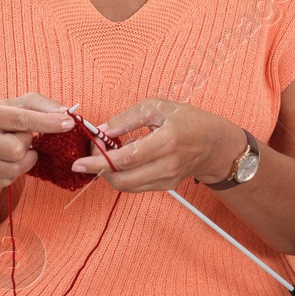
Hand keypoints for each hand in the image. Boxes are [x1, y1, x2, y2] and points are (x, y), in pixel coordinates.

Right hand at [0, 92, 74, 188]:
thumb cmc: (3, 121)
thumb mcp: (18, 106)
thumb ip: (42, 105)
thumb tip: (65, 114)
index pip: (21, 119)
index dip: (47, 122)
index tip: (68, 124)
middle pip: (18, 149)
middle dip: (28, 145)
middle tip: (22, 138)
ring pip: (15, 168)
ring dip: (25, 160)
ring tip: (18, 150)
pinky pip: (7, 181)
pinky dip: (15, 173)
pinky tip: (8, 161)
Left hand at [69, 98, 245, 192]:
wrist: (215, 145)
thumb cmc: (189, 121)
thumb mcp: (158, 107)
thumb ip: (127, 119)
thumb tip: (102, 131)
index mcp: (166, 142)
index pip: (125, 159)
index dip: (99, 162)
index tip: (79, 162)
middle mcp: (167, 165)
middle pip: (122, 179)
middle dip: (99, 170)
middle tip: (90, 155)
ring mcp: (167, 179)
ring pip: (126, 186)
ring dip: (109, 174)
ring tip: (106, 156)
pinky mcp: (166, 187)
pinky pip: (135, 187)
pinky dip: (122, 176)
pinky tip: (121, 162)